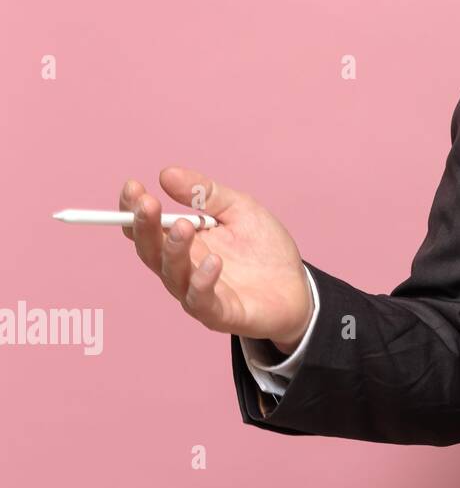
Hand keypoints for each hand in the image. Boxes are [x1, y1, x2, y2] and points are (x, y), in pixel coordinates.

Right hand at [119, 167, 312, 354]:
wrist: (298, 286)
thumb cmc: (263, 247)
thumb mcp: (239, 209)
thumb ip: (205, 193)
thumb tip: (166, 173)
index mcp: (183, 242)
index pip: (147, 227)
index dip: (133, 209)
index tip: (133, 186)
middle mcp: (182, 269)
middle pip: (150, 251)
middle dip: (145, 227)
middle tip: (148, 203)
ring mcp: (198, 293)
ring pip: (172, 275)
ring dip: (174, 250)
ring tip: (184, 226)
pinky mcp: (219, 313)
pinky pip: (201, 300)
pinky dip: (203, 281)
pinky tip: (214, 261)